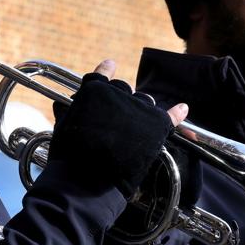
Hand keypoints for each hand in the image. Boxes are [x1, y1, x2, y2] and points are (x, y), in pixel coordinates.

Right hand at [49, 59, 187, 198]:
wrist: (87, 178)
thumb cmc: (71, 154)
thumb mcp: (63, 126)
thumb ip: (67, 112)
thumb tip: (61, 106)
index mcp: (96, 89)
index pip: (103, 74)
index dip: (105, 71)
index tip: (110, 66)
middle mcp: (119, 93)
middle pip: (125, 90)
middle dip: (121, 100)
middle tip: (115, 120)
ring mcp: (139, 108)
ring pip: (144, 102)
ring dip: (140, 110)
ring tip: (134, 128)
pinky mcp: (156, 124)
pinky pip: (170, 116)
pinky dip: (177, 112)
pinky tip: (182, 109)